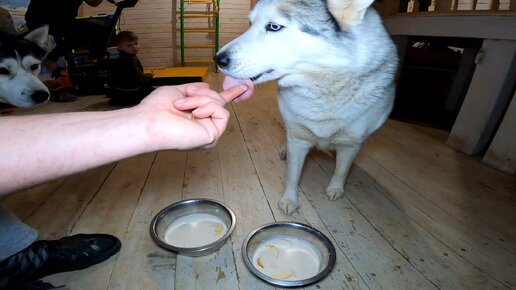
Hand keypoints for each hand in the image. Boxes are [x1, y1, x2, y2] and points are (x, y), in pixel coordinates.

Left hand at [134, 83, 248, 149]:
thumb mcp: (179, 91)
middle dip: (201, 93)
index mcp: (196, 114)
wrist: (149, 121)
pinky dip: (208, 107)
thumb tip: (209, 88)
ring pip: (219, 103)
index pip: (216, 103)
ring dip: (200, 99)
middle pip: (218, 98)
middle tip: (183, 97)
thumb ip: (196, 90)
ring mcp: (209, 130)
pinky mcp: (213, 135)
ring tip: (182, 106)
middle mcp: (204, 123)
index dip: (231, 94)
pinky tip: (195, 114)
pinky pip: (221, 112)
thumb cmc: (157, 108)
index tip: (245, 86)